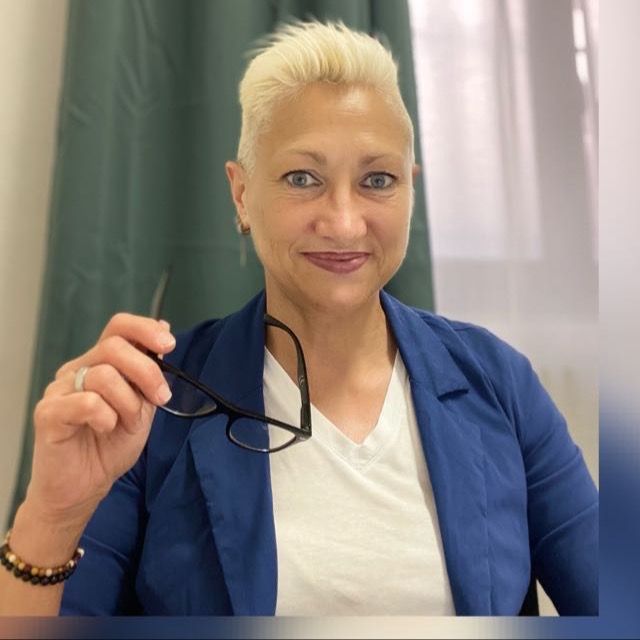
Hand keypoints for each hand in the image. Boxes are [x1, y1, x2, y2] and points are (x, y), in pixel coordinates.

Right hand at [22, 313, 175, 526]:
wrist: (85, 487)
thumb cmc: (110, 445)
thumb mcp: (142, 405)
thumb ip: (150, 373)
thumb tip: (164, 328)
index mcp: (100, 363)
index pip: (118, 327)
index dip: (144, 329)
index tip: (169, 345)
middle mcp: (78, 370)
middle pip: (114, 347)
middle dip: (147, 372)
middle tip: (161, 398)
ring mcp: (60, 390)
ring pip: (103, 375)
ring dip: (128, 403)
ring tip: (126, 424)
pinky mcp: (48, 413)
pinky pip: (87, 402)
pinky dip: (106, 417)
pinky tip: (106, 429)